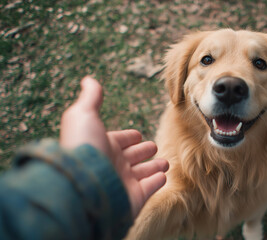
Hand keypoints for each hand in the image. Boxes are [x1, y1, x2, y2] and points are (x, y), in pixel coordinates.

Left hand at [60, 76, 167, 216]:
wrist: (84, 185)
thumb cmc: (83, 148)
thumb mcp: (84, 115)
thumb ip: (90, 98)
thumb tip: (88, 79)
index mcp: (103, 146)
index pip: (120, 140)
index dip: (128, 137)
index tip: (137, 135)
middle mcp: (113, 164)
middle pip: (133, 156)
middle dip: (143, 151)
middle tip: (153, 146)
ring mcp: (125, 182)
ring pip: (144, 172)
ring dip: (155, 166)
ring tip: (165, 163)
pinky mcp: (135, 197)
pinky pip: (150, 187)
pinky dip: (157, 181)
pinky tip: (163, 175)